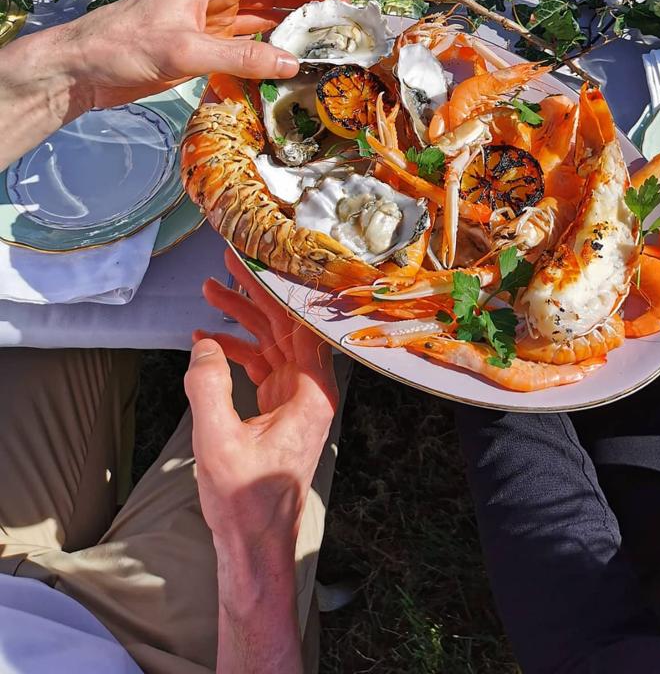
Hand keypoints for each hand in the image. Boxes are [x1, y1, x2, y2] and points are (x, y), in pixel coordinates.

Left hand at [60, 0, 343, 110]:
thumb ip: (240, 58)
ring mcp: (207, 24)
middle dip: (304, 12)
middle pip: (269, 0)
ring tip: (323, 49)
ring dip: (287, 35)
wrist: (82, 69)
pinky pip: (243, 49)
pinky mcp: (201, 48)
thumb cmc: (124, 44)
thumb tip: (291, 64)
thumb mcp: (185, 49)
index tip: (339, 0)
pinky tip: (286, 67)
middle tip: (340, 29)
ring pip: (259, 25)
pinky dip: (265, 56)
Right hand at [184, 249, 337, 549]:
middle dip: (255, 294)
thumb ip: (208, 386)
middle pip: (285, 326)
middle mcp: (311, 389)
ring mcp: (296, 398)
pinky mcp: (279, 408)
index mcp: (312, 392)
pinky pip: (259, 366)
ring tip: (209, 293)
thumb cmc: (247, 500)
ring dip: (241, 319)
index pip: (301, 324)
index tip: (259, 259)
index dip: (279, 289)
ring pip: (271, 343)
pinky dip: (235, 352)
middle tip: (230, 262)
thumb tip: (203, 345)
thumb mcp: (217, 441)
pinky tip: (206, 341)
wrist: (255, 543)